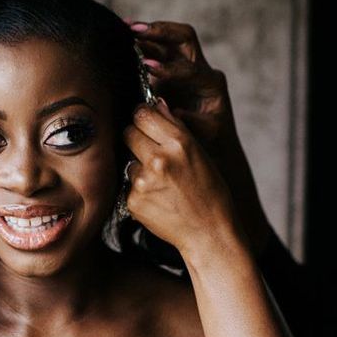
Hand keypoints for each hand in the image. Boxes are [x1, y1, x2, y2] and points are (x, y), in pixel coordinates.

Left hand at [123, 98, 249, 265]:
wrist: (209, 233)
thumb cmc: (209, 192)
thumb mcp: (201, 153)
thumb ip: (175, 128)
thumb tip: (155, 104)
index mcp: (180, 142)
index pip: (143, 113)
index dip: (143, 117)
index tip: (145, 123)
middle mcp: (160, 159)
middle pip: (128, 132)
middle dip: (136, 138)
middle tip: (149, 151)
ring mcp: (143, 181)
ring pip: (127, 159)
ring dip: (138, 166)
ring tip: (160, 181)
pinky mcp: (133, 200)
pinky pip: (127, 184)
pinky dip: (137, 188)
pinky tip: (156, 197)